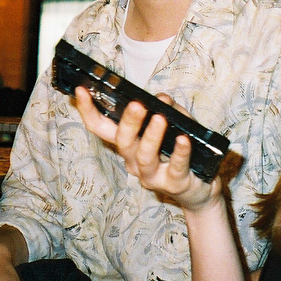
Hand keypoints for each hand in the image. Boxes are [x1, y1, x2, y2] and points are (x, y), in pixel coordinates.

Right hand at [73, 87, 221, 213]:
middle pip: (122, 142)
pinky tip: (184, 140)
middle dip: (128, 122)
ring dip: (152, 136)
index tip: (81, 91)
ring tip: (160, 118)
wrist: (198, 189)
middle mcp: (133, 161)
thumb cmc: (179, 151)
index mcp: (127, 144)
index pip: (101, 127)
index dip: (88, 110)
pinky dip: (180, 153)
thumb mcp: (172, 124)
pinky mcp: (174, 184)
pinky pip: (175, 167)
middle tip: (136, 104)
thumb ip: (166, 110)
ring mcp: (152, 175)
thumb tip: (161, 98)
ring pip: (144, 156)